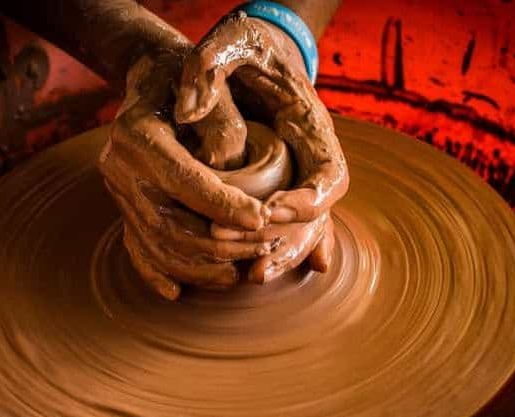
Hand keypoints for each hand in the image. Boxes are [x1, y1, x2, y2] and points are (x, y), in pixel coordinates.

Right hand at [99, 49, 273, 299]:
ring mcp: (119, 190)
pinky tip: (178, 293)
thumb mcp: (209, 83)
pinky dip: (158, 272)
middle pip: (168, 224)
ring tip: (240, 272)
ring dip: (200, 266)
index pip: (184, 181)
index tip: (262, 220)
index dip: (224, 206)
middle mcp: (119, 166)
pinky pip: (137, 247)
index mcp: (137, 133)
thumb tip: (232, 169)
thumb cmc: (188, 78)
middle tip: (264, 248)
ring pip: (156, 244)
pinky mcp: (124, 206)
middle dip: (220, 245)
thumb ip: (223, 125)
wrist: (150, 77)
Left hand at [175, 13, 348, 282]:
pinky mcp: (272, 186)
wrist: (252, 50)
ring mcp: (293, 174)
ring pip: (300, 229)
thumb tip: (185, 111)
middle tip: (254, 263)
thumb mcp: (228, 43)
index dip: (308, 202)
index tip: (270, 212)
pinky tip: (247, 273)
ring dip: (278, 253)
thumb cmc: (244, 47)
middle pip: (318, 216)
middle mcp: (310, 156)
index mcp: (312, 124)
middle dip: (287, 241)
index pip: (329, 176)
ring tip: (250, 275)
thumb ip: (209, 68)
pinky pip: (279, 227)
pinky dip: (268, 249)